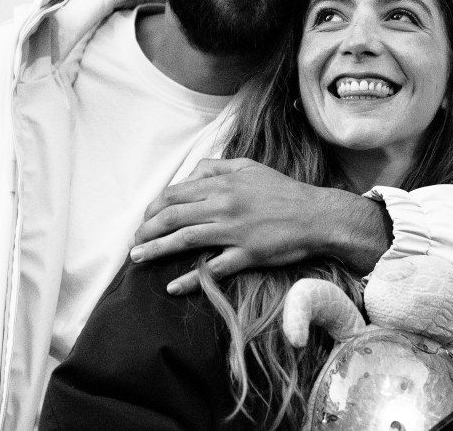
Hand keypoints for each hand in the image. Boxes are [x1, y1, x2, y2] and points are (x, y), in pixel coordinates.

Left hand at [132, 158, 389, 291]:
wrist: (317, 215)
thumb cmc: (284, 192)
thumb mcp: (250, 168)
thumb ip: (217, 166)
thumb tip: (191, 172)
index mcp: (224, 183)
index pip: (175, 193)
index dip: (154, 207)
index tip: (145, 219)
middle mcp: (224, 205)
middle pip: (173, 216)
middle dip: (147, 230)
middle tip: (134, 242)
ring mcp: (234, 231)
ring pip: (185, 239)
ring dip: (156, 250)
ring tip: (137, 258)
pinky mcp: (247, 254)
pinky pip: (213, 268)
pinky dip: (190, 278)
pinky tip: (172, 286)